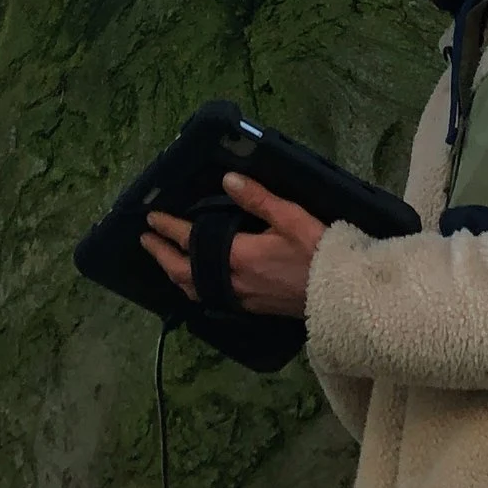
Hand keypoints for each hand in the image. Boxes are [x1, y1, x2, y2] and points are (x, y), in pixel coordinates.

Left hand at [141, 172, 327, 320]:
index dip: (169, 229)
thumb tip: (227, 178)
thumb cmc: (318, 252)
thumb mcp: (291, 217)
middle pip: (184, 273)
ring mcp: (241, 299)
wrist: (341, 295)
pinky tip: (199, 283)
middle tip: (146, 240)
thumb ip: (258, 199)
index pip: (192, 241)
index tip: (151, 218)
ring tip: (166, 262)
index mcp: (238, 256)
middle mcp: (232, 282)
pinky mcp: (252, 309)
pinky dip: (195, 288)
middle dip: (162, 256)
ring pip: (195, 290)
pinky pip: (211, 299)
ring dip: (176, 275)